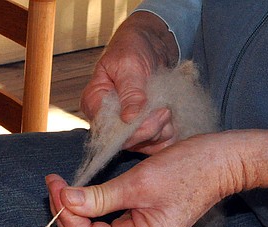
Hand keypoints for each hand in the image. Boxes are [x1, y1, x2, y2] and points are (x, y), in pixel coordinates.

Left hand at [47, 130, 267, 226]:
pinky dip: (88, 219)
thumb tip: (64, 201)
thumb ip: (99, 196)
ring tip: (56, 195)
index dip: (65, 213)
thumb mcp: (138, 182)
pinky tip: (71, 208)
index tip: (54, 185)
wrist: (224, 162)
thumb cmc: (189, 169)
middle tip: (51, 187)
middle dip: (65, 216)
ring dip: (73, 219)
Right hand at [81, 12, 179, 153]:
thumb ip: (131, 92)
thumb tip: (129, 118)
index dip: (132, 130)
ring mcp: (124, 125)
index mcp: (94, 102)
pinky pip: (153, 143)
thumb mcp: (130, 65)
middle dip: (150, 129)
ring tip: (169, 109)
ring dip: (161, 131)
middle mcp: (106, 119)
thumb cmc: (133, 47)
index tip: (157, 113)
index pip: (107, 130)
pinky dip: (167, 135)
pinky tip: (173, 120)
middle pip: (125, 141)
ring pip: (142, 144)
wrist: (150, 42)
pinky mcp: (140, 128)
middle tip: (166, 110)